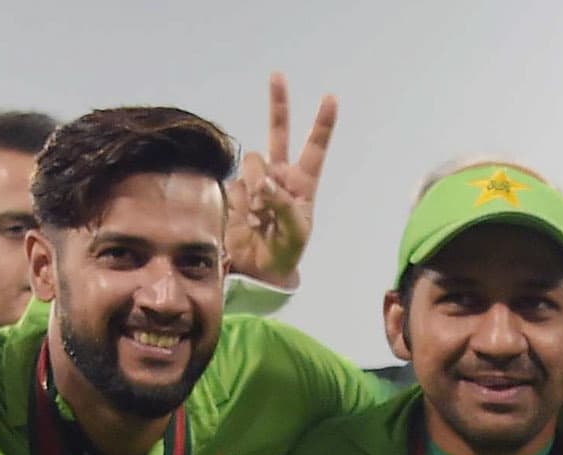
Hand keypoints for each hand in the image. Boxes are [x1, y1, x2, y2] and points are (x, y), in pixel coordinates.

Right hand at [222, 74, 333, 288]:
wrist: (257, 271)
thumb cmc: (284, 254)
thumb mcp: (296, 233)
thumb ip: (284, 204)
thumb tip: (264, 181)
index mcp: (302, 184)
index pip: (314, 149)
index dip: (322, 124)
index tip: (330, 98)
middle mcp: (278, 176)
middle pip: (278, 133)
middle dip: (278, 104)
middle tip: (277, 76)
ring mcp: (254, 181)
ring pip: (253, 162)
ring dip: (256, 185)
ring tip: (259, 215)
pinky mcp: (233, 191)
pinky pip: (234, 185)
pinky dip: (239, 202)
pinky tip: (243, 220)